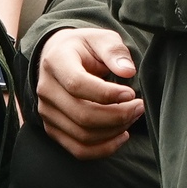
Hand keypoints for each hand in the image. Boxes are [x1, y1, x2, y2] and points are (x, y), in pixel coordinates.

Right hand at [36, 27, 142, 158]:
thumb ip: (115, 51)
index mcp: (56, 62)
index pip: (77, 84)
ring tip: (134, 116)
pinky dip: (104, 148)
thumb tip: (128, 71)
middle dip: (119, 115)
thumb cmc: (85, 47)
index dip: (107, 93)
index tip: (131, 93)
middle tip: (140, 106)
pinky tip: (122, 135)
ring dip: (115, 130)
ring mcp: (47, 112)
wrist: (59, 56)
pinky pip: (78, 149)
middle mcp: (46, 90)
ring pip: (83, 135)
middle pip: (82, 115)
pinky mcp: (53, 128)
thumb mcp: (101, 38)